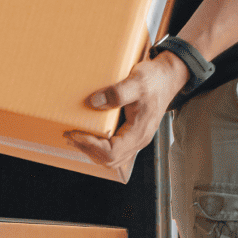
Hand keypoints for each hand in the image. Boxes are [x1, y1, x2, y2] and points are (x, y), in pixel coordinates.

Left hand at [64, 51, 189, 170]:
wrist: (169, 77)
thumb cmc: (155, 79)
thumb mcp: (136, 82)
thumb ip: (117, 93)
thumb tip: (94, 103)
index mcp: (139, 132)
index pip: (112, 152)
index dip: (91, 145)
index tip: (76, 133)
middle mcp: (139, 140)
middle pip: (110, 160)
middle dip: (87, 149)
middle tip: (69, 135)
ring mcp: (137, 138)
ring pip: (112, 158)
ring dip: (91, 151)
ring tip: (74, 138)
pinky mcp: (133, 134)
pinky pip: (115, 150)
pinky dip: (99, 148)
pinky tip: (87, 137)